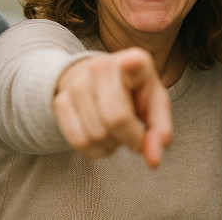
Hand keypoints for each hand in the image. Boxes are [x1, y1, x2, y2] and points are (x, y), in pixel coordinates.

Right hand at [53, 47, 172, 166]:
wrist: (100, 81)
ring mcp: (77, 83)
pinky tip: (102, 138)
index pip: (131, 66)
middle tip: (133, 135)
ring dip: (111, 145)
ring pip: (96, 135)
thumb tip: (153, 161)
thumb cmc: (135, 94)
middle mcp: (101, 66)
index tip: (131, 60)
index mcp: (134, 60)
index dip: (130, 63)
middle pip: (116, 119)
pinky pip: (78, 142)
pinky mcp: (60, 100)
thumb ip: (161, 131)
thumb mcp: (156, 105)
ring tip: (117, 132)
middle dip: (129, 139)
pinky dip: (94, 151)